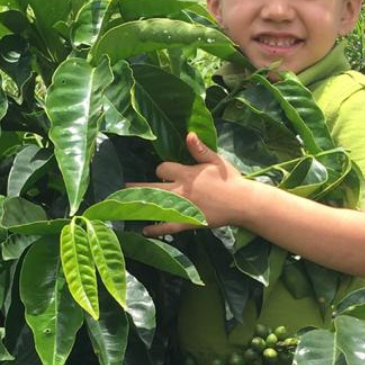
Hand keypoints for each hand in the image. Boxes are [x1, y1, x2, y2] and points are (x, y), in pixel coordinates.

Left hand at [129, 132, 249, 236]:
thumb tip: (188, 134)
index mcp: (187, 173)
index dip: (161, 169)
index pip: (163, 168)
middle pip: (152, 187)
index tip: (162, 172)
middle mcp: (181, 190)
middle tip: (122, 187)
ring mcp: (182, 207)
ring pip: (156, 206)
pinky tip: (145, 231)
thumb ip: (200, 149)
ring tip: (125, 206)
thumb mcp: (216, 160)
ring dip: (140, 206)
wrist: (242, 202)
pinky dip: (156, 229)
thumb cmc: (231, 179)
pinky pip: (168, 227)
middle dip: (136, 187)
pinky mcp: (187, 222)